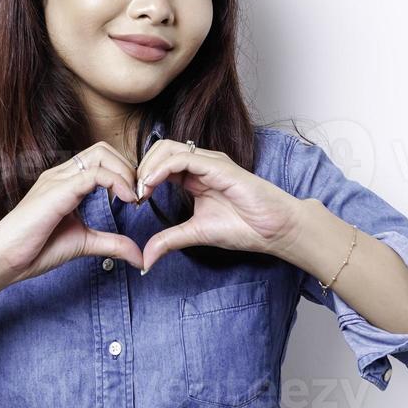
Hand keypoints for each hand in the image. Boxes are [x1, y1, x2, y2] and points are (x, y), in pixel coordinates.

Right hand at [0, 142, 145, 284]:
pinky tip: (126, 200)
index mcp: (65, 183)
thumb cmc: (34, 250)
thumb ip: (112, 244)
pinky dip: (117, 182)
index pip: (101, 159)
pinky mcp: (57, 190)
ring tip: (133, 197)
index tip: (137, 199)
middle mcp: (61, 175)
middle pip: (103, 149)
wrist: (4, 259)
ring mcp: (57, 179)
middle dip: (128, 168)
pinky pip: (94, 174)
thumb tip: (139, 257)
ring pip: (101, 154)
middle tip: (139, 195)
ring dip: (125, 172)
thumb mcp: (84, 244)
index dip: (125, 174)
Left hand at [135, 139, 304, 271]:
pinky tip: (152, 185)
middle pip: (159, 150)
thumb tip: (146, 259)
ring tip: (140, 191)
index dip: (141, 177)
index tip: (132, 200)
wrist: (275, 229)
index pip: (159, 164)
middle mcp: (201, 164)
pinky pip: (183, 158)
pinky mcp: (219, 166)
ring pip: (167, 148)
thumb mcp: (196, 234)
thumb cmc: (245, 227)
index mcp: (194, 176)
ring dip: (148, 167)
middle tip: (132, 194)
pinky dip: (162, 169)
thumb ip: (169, 241)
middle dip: (140, 168)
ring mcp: (210, 162)